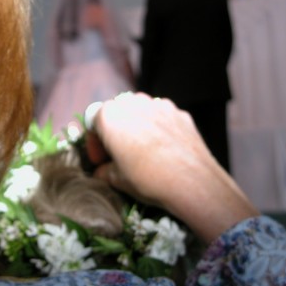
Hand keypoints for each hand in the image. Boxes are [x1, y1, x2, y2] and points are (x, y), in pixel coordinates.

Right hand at [89, 93, 258, 242]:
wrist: (192, 182)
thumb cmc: (147, 178)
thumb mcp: (117, 180)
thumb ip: (104, 171)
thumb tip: (103, 171)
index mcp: (110, 115)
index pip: (93, 123)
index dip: (94, 144)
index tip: (100, 161)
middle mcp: (133, 102)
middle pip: (117, 113)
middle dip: (115, 133)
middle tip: (119, 156)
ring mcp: (159, 105)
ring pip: (140, 111)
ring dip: (136, 127)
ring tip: (142, 152)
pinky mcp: (180, 112)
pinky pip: (162, 117)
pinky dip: (158, 128)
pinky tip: (163, 149)